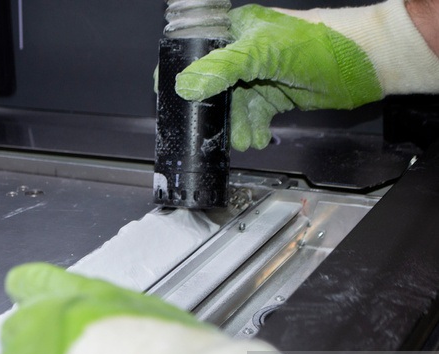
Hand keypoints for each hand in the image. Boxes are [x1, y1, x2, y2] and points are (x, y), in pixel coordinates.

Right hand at [175, 5, 382, 150]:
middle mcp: (242, 53)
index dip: (181, 79)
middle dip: (215, 116)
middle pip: (212, 90)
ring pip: (233, 108)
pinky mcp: (273, 95)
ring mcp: (258, 75)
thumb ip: (221, 69)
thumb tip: (185, 87)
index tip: (175, 105)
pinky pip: (253, 117)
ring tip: (244, 140)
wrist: (360, 62)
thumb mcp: (261, 52)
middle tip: (216, 134)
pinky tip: (257, 138)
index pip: (194, 55)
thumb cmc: (317, 43)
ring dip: (236, 128)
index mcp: (233, 31)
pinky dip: (253, 130)